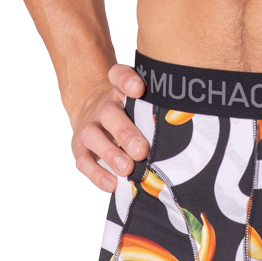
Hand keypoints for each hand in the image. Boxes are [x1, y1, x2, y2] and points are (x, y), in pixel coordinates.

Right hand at [68, 62, 148, 193]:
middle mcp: (103, 107)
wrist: (92, 111)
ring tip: (127, 169)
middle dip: (125, 133)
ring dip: (111, 154)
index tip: (139, 89)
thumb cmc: (127, 110)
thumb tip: (181, 124)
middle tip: (142, 150)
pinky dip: (97, 174)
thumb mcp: (139, 102)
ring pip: (93, 136)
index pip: (119, 76)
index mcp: (119, 90)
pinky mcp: (79, 148)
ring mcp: (89, 126)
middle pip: (110, 113)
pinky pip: (84, 161)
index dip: (127, 81)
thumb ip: (156, 107)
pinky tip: (113, 184)